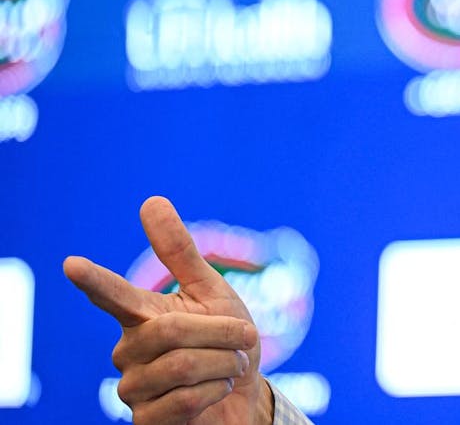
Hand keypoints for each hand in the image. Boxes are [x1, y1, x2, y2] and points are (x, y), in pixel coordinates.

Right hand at [64, 196, 271, 424]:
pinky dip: (217, 391)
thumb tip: (150, 200)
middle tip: (241, 340)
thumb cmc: (227, 342)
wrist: (245, 397)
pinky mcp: (146, 422)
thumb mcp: (213, 294)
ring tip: (229, 368)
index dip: (94, 280)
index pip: (112, 295)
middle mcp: (129, 352)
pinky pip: (186, 400)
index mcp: (143, 316)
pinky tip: (217, 392)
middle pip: (170, 331)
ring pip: (182, 365)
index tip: (71, 264)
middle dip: (220, 332)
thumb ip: (180, 253)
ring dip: (224, 363)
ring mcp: (134, 389)